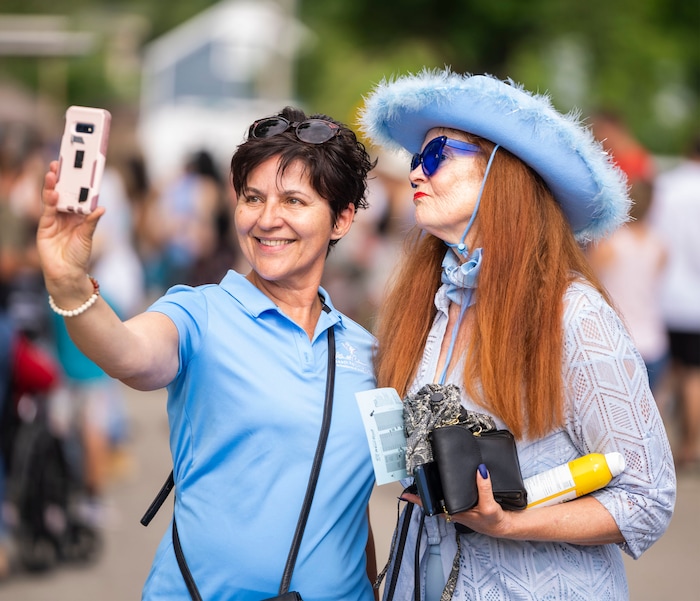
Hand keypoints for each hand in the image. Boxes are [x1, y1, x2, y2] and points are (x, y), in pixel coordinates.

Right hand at [37, 161, 104, 295]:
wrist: (67, 274)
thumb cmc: (80, 256)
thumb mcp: (88, 236)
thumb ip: (91, 222)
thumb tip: (101, 208)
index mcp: (78, 216)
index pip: (76, 196)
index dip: (76, 183)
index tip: (78, 169)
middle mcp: (65, 215)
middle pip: (62, 193)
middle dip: (61, 179)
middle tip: (60, 163)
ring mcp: (53, 220)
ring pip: (52, 199)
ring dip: (52, 185)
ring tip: (53, 173)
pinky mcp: (44, 227)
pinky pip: (47, 212)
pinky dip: (50, 202)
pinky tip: (53, 193)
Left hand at [402, 465, 513, 537]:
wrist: (504, 525)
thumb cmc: (493, 521)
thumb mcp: (489, 505)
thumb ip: (484, 488)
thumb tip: (479, 471)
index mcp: (455, 512)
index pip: (432, 506)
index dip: (418, 500)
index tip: (405, 494)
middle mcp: (454, 510)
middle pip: (434, 501)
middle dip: (423, 491)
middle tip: (412, 481)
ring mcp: (459, 507)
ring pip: (441, 497)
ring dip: (433, 489)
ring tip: (423, 478)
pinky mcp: (465, 502)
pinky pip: (451, 494)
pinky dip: (446, 488)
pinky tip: (445, 481)